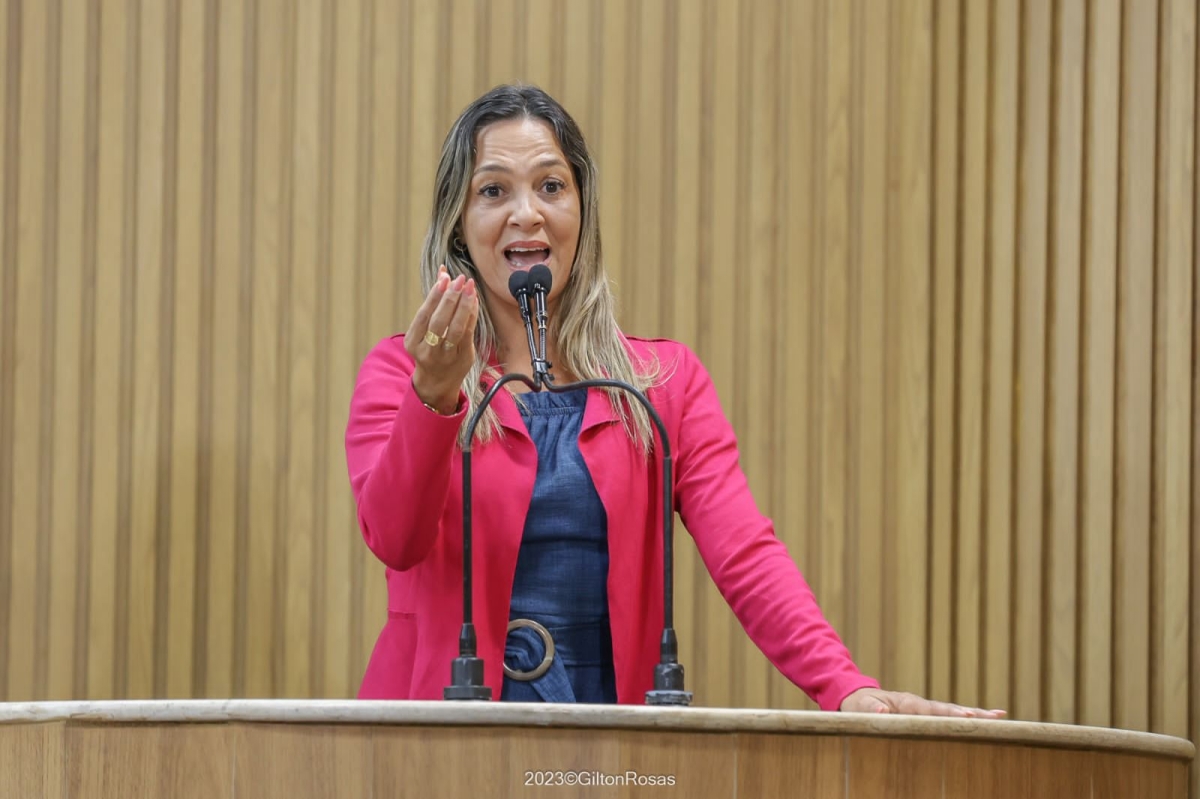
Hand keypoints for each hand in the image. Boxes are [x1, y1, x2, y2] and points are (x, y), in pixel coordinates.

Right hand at [404, 265, 478, 412]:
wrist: (436, 382)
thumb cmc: (429, 347)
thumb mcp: (424, 328)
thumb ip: (434, 300)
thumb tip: (442, 271)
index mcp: (413, 341)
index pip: (423, 315)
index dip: (434, 296)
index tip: (444, 278)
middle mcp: (427, 350)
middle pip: (439, 322)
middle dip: (450, 299)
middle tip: (460, 279)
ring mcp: (445, 356)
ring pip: (455, 329)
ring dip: (464, 306)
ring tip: (470, 287)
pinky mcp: (462, 358)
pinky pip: (468, 334)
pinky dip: (471, 316)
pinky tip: (474, 301)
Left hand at [840, 687, 1006, 718]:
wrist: (856, 697)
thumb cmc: (857, 705)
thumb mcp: (859, 708)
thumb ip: (871, 710)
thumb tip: (883, 712)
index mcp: (906, 703)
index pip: (932, 710)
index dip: (949, 715)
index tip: (967, 717)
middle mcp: (919, 703)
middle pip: (948, 709)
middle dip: (972, 713)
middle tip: (996, 716)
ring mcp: (923, 707)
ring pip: (951, 711)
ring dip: (974, 714)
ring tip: (998, 716)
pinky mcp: (924, 714)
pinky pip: (947, 716)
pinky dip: (966, 718)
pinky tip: (984, 721)